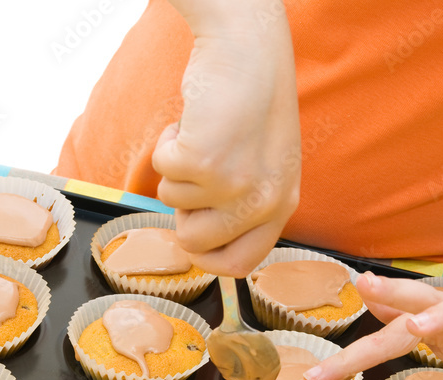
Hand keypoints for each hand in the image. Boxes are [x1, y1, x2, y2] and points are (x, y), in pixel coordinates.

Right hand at [152, 0, 300, 276]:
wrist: (247, 51)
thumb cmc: (250, 102)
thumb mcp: (264, 164)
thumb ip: (244, 205)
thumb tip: (199, 244)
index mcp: (281, 205)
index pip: (240, 265)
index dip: (207, 257)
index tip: (193, 234)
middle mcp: (262, 202)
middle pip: (195, 243)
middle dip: (182, 210)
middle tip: (197, 171)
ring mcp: (233, 185)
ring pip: (172, 201)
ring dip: (177, 166)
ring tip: (205, 133)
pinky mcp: (203, 163)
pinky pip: (162, 170)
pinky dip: (167, 142)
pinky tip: (194, 121)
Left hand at [304, 273, 442, 379]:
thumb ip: (410, 313)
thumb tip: (369, 297)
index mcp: (438, 314)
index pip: (392, 318)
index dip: (358, 332)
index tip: (323, 341)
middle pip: (419, 304)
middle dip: (388, 297)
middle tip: (362, 288)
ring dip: (439, 319)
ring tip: (413, 328)